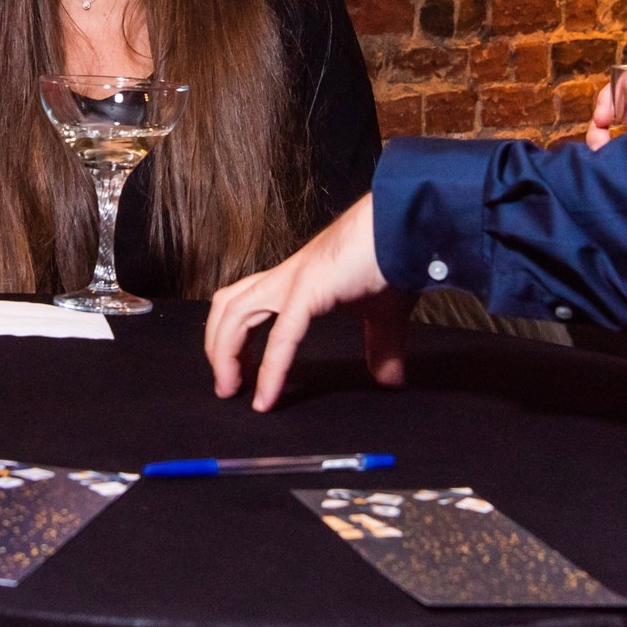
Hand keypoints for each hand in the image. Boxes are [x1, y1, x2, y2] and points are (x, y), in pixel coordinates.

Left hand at [206, 195, 397, 410]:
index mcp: (298, 278)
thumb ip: (381, 349)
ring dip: (225, 356)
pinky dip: (269, 371)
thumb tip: (392, 381)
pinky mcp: (310, 289)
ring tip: (230, 390)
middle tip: (226, 386)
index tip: (239, 375)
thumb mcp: (384, 316)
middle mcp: (287, 276)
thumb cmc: (396, 259)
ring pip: (235, 315)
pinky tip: (266, 398)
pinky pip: (281, 337)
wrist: (409, 228)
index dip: (233, 337)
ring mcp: (295, 280)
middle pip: (227, 306)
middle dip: (217, 346)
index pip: (246, 303)